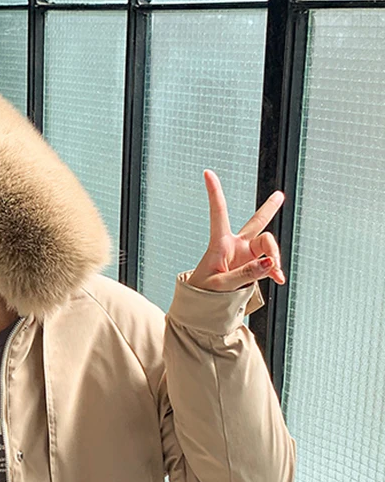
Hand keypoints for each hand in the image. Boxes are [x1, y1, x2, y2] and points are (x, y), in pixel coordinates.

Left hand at [186, 170, 287, 291]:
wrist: (201, 309)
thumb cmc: (202, 294)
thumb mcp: (220, 286)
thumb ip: (245, 275)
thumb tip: (270, 263)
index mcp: (219, 244)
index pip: (218, 213)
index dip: (215, 193)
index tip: (207, 172)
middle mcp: (235, 246)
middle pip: (256, 223)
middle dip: (268, 209)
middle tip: (279, 196)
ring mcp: (245, 256)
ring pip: (268, 244)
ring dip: (274, 257)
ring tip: (276, 271)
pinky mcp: (252, 267)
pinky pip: (269, 265)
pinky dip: (274, 271)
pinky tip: (279, 279)